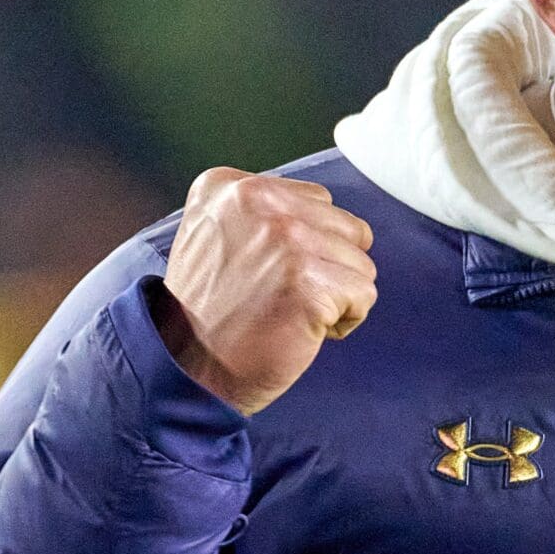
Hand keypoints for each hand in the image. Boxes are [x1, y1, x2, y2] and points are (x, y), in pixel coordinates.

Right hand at [149, 169, 376, 414]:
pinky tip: (303, 329)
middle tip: (283, 295)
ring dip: (336, 296)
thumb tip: (324, 213)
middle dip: (328, 267)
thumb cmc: (211, 311)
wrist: (191, 367)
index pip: (318, 200)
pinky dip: (343, 321)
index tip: (268, 272)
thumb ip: (263, 213)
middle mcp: (258, 202)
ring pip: (360, 263)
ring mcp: (285, 239)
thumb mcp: (215, 235)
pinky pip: (363, 295)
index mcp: (230, 187)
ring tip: (291, 312)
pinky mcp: (309, 281)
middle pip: (348, 228)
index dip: (307, 245)